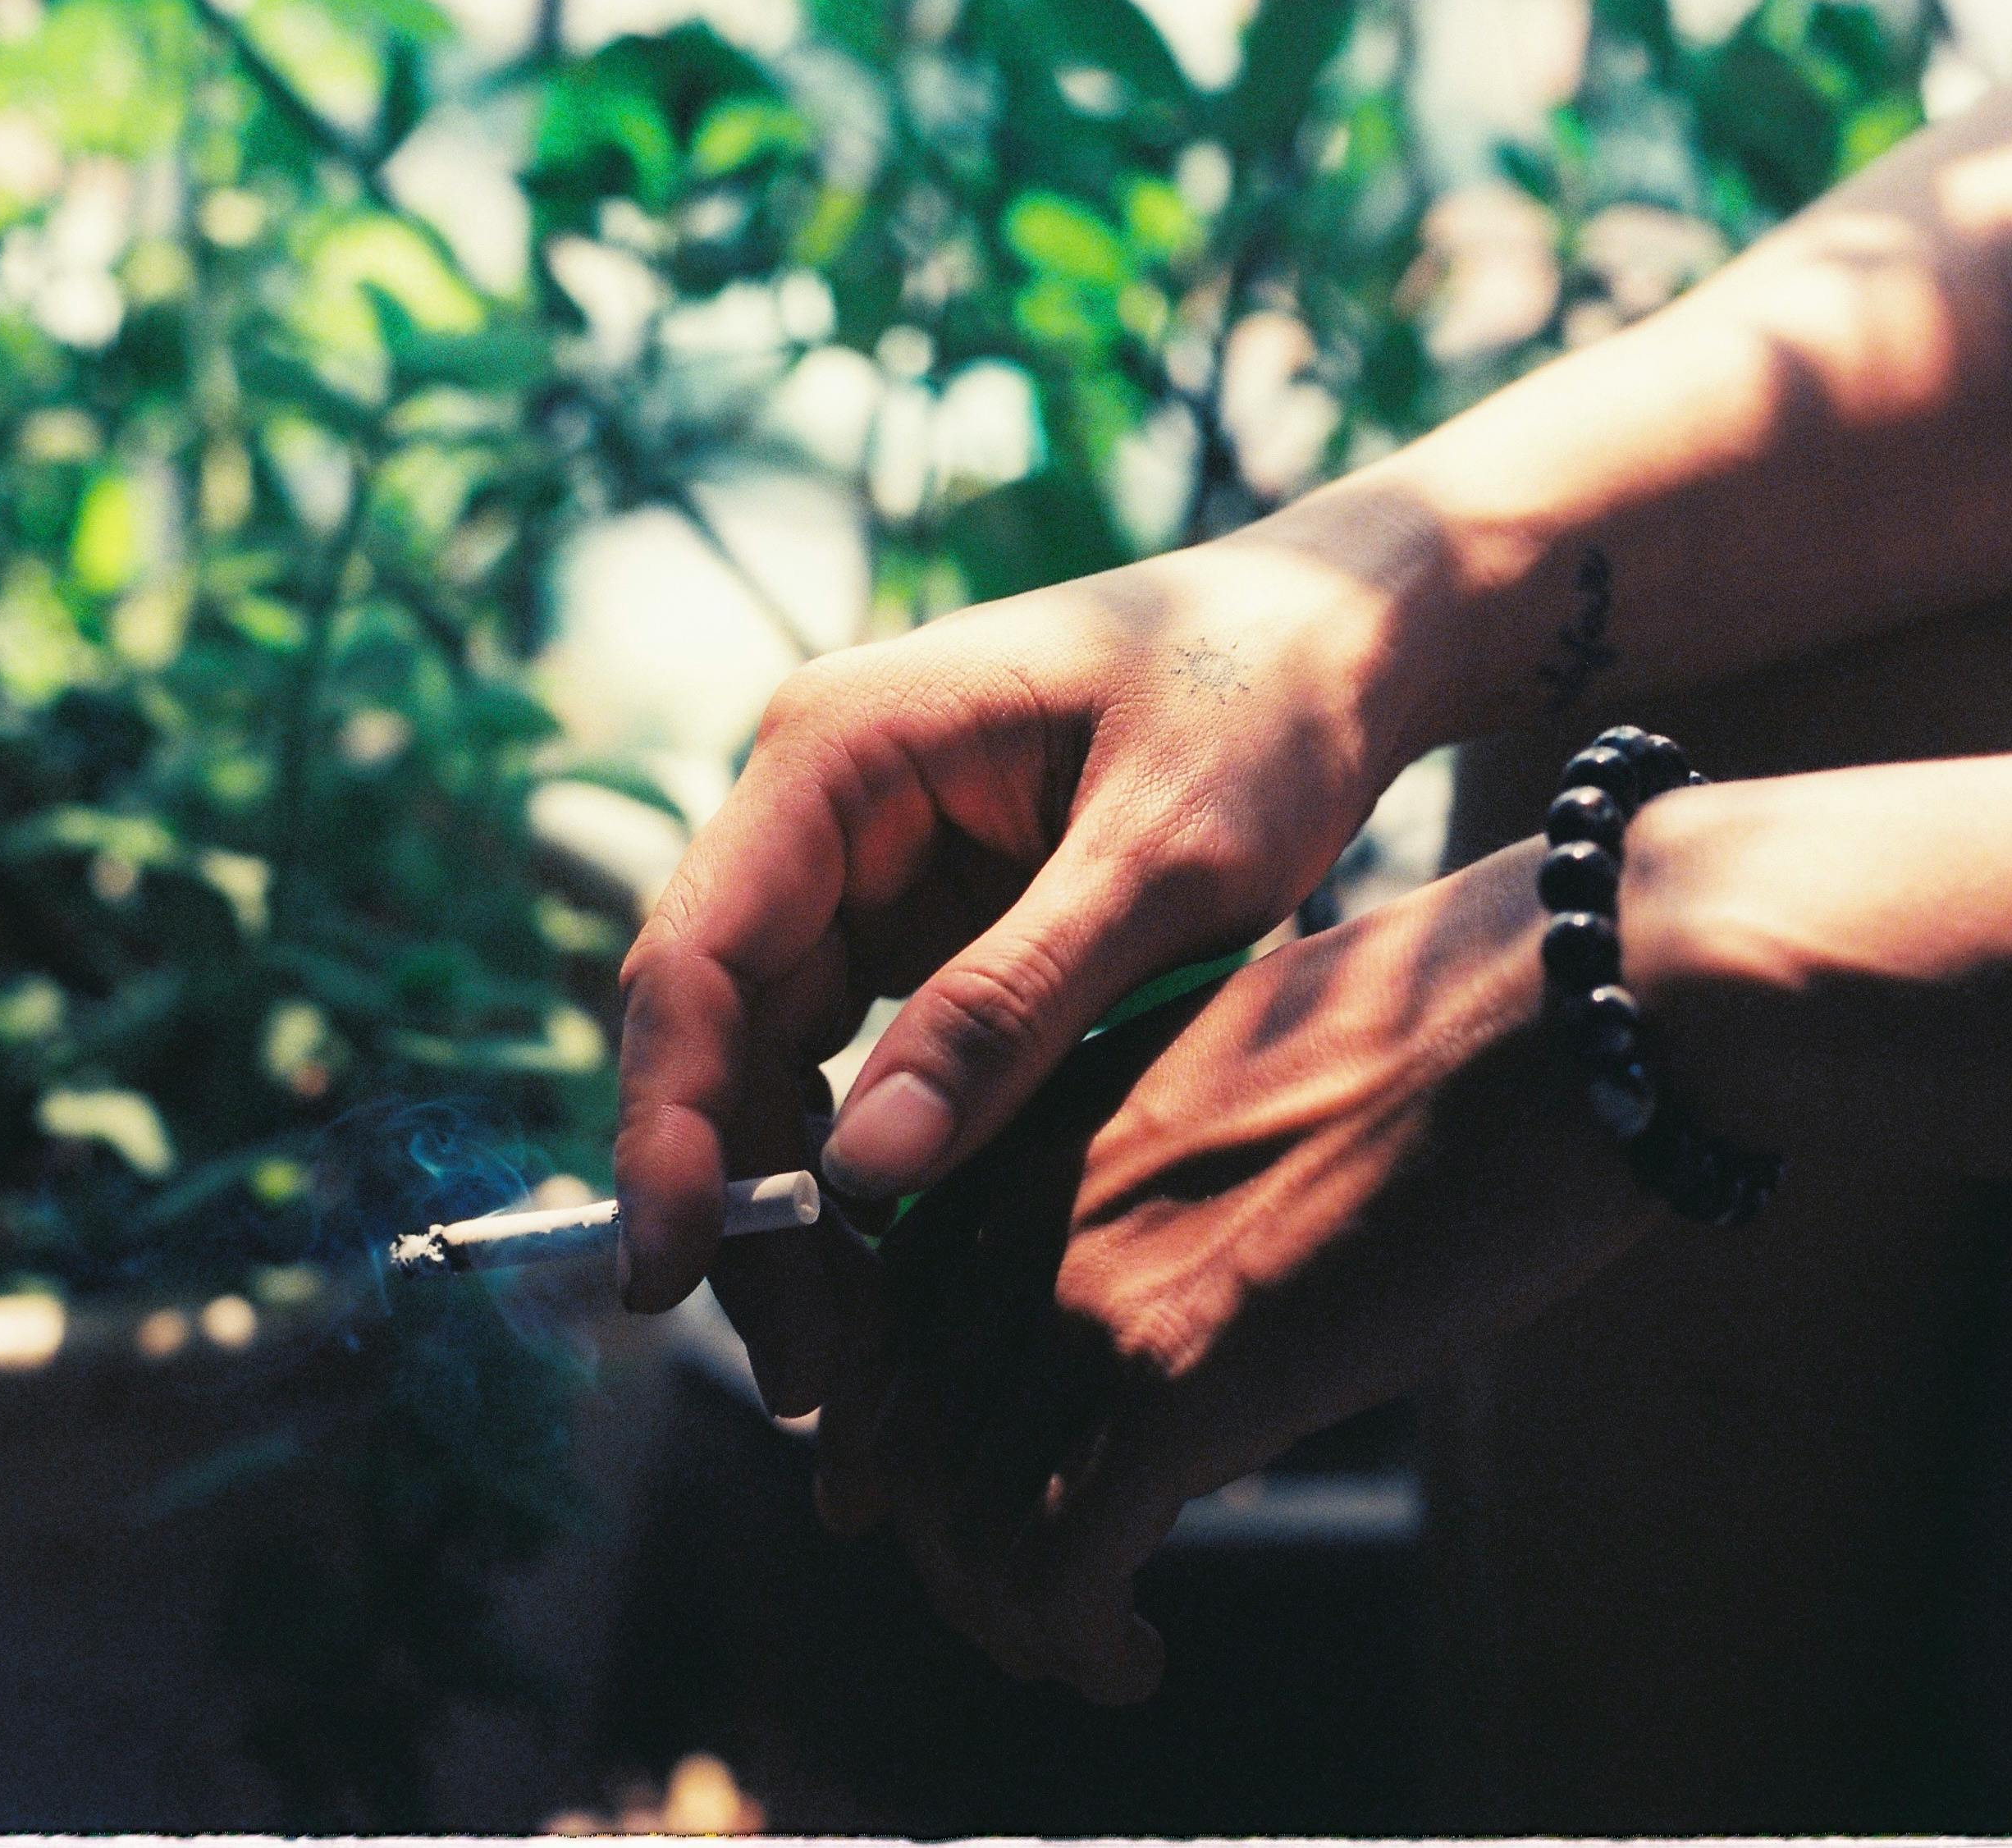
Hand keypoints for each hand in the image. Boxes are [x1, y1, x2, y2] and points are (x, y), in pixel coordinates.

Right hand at [613, 493, 1447, 1411]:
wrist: (1345, 635)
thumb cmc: (1268, 706)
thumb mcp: (1163, 862)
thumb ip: (1010, 1009)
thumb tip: (858, 1181)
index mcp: (838, 750)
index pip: (695, 957)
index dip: (666, 1126)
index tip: (670, 1274)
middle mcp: (817, 806)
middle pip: (719, 1032)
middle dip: (739, 1203)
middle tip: (802, 1377)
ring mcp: (861, 867)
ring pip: (772, 1064)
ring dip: (791, 1207)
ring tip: (842, 1367)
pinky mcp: (917, 923)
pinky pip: (851, 1063)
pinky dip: (863, 1171)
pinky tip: (891, 1276)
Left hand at [818, 839, 1664, 1701]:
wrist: (1581, 1005)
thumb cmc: (1470, 1027)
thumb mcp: (1257, 1077)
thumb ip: (1172, 1165)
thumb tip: (1185, 1268)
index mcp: (1051, 1115)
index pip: (903, 1310)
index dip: (907, 1430)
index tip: (941, 1502)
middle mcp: (1038, 1197)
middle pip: (915, 1426)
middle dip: (953, 1547)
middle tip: (1024, 1612)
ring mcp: (1098, 1283)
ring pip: (970, 1515)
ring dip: (1010, 1615)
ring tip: (1081, 1649)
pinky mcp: (1185, 1375)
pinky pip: (1062, 1564)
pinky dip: (1077, 1642)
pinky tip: (1133, 1659)